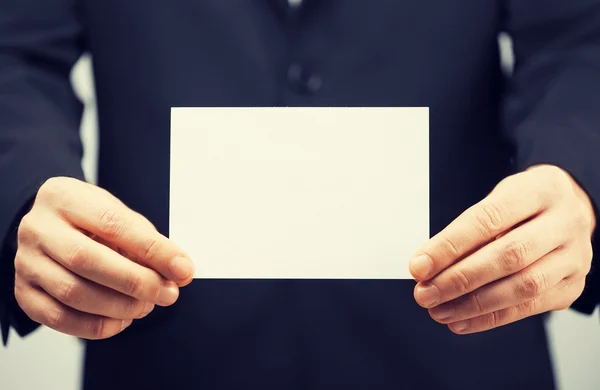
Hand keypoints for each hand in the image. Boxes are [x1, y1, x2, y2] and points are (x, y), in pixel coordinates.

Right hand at [14, 177, 193, 338]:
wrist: (50, 227)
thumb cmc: (89, 220)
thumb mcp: (116, 214)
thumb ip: (147, 241)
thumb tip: (179, 271)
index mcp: (64, 197)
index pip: (112, 224)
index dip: (152, 250)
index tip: (182, 268)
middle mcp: (37, 228)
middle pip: (87, 260)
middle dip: (137, 281)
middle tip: (168, 293)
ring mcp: (26, 262)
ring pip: (73, 293)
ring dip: (120, 306)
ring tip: (147, 305)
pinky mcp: (24, 293)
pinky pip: (60, 319)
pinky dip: (97, 325)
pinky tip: (121, 320)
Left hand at [409, 165, 595, 333]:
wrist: (569, 208)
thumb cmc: (524, 204)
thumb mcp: (497, 199)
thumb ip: (466, 229)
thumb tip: (428, 263)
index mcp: (540, 190)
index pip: (488, 219)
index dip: (450, 246)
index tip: (419, 266)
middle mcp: (565, 222)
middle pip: (508, 256)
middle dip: (459, 279)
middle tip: (425, 293)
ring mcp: (575, 256)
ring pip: (523, 286)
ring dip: (473, 304)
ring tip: (439, 310)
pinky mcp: (572, 286)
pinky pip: (529, 308)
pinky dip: (490, 318)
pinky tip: (461, 320)